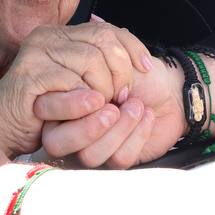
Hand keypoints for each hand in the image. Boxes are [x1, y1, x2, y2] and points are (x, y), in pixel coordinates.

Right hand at [0, 20, 151, 157]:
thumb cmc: (43, 111)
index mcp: (62, 35)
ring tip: (104, 107)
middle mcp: (49, 37)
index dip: (132, 47)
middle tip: (123, 97)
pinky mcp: (29, 74)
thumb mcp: (79, 85)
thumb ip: (101, 67)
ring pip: (92, 60)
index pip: (108, 28)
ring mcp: (37, 52)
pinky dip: (85, 99)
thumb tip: (138, 58)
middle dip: (121, 71)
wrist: (1, 125)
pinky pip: (71, 82)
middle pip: (104, 40)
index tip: (147, 69)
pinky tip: (90, 109)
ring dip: (105, 88)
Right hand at [41, 57, 186, 167]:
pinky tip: (146, 116)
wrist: (171, 87)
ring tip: (137, 105)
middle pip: (57, 144)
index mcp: (62, 104)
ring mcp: (93, 147)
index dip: (65, 105)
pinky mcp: (117, 160)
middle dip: (87, 127)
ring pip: (89, 156)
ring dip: (119, 128)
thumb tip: (82, 54)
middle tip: (113, 107)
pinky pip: (118, 160)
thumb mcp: (112, 60)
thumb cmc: (137, 73)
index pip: (44, 113)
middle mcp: (72, 129)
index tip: (97, 94)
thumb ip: (89, 60)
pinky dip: (137, 135)